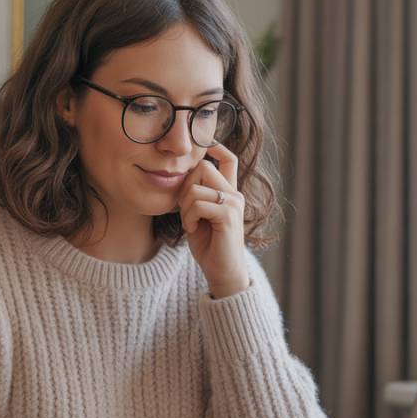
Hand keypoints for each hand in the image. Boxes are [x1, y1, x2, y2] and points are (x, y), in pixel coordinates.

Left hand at [176, 144, 249, 297]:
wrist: (222, 272)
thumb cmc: (209, 246)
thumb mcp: (197, 216)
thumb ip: (194, 196)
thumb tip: (182, 177)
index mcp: (228, 192)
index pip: (228, 159)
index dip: (216, 147)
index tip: (205, 144)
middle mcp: (234, 194)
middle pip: (203, 167)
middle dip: (184, 186)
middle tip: (184, 209)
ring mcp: (233, 203)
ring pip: (197, 186)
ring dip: (184, 207)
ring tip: (189, 223)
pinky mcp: (228, 215)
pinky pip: (198, 204)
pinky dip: (189, 217)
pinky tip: (192, 229)